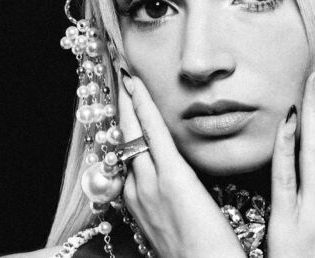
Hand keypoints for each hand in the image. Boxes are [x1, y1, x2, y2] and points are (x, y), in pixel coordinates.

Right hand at [117, 74, 244, 257]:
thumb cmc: (198, 255)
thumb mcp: (174, 226)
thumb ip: (170, 201)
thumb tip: (176, 184)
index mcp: (137, 203)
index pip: (123, 156)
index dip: (120, 129)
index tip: (121, 106)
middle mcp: (136, 192)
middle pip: (121, 140)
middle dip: (118, 109)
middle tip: (116, 78)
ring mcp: (151, 186)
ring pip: (132, 134)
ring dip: (128, 103)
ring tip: (125, 75)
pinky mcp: (173, 180)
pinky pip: (154, 135)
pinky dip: (144, 108)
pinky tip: (138, 87)